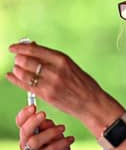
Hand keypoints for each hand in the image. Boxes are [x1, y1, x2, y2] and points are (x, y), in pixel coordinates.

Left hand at [8, 42, 124, 136]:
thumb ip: (53, 59)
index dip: (20, 47)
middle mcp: (55, 70)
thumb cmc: (83, 83)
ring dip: (17, 69)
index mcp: (62, 59)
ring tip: (17, 68)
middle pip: (26, 60)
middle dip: (18, 58)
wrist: (91, 102)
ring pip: (23, 73)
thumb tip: (34, 48)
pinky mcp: (47, 96)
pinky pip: (26, 86)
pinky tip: (10, 76)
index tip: (12, 47)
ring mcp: (50, 84)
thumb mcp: (71, 66)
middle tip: (17, 59)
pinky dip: (15, 80)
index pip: (35, 49)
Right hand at [16, 105, 73, 149]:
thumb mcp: (55, 132)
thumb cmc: (57, 144)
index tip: (33, 106)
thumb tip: (43, 120)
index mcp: (29, 133)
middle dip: (34, 121)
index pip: (20, 122)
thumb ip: (48, 125)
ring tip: (63, 127)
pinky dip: (61, 143)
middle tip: (44, 113)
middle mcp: (26, 144)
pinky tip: (71, 139)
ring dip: (50, 132)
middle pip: (24, 131)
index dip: (24, 114)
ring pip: (34, 141)